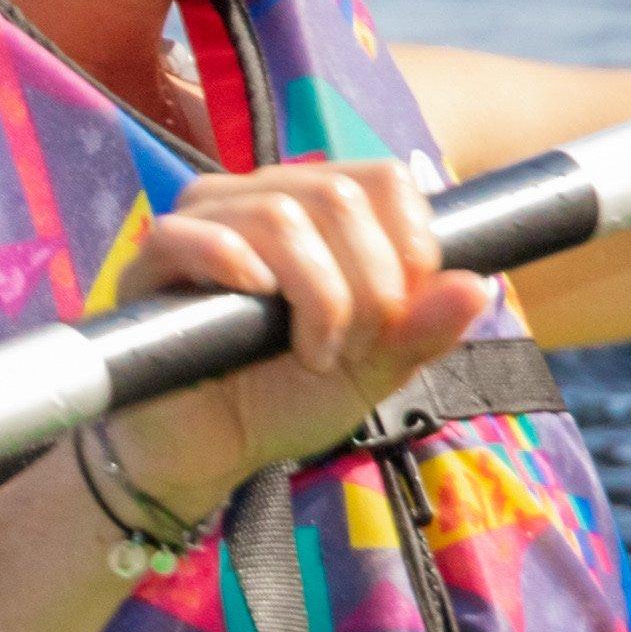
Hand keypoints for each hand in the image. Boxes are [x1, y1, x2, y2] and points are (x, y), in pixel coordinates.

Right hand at [88, 151, 487, 524]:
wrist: (210, 452)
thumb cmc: (285, 397)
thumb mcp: (373, 369)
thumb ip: (422, 329)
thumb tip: (479, 284)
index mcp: (317, 210)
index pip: (380, 178)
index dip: (408, 242)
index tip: (398, 313)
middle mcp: (259, 199)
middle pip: (337, 196)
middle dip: (366, 285)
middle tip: (351, 349)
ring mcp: (201, 224)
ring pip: (278, 214)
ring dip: (315, 296)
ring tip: (311, 355)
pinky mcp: (151, 262)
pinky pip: (192, 235)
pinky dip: (236, 268)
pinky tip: (258, 310)